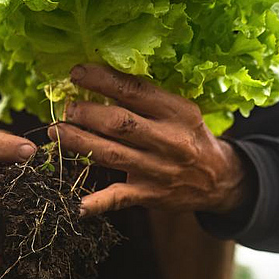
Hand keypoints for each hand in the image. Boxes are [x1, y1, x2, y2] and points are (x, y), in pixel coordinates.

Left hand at [48, 64, 250, 216]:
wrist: (220, 180)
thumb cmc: (190, 137)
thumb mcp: (181, 110)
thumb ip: (149, 98)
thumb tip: (102, 79)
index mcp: (177, 111)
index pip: (135, 90)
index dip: (102, 80)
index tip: (76, 73)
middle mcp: (168, 140)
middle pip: (119, 123)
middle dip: (86, 114)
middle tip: (66, 108)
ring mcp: (158, 170)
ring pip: (111, 155)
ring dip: (79, 143)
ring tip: (57, 133)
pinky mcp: (150, 195)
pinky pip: (118, 198)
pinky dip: (94, 202)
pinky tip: (73, 204)